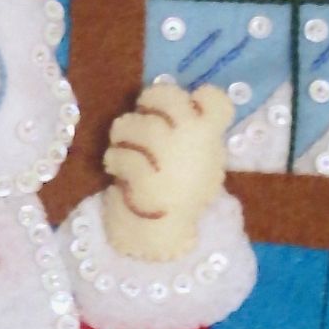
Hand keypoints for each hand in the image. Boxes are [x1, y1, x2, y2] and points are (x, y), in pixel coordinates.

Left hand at [101, 82, 233, 261]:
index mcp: (209, 137)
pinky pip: (119, 153)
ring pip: (132, 122)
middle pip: (165, 94)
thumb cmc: (179, 196)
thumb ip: (189, 136)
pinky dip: (114, 161)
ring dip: (122, 135)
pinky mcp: (141, 174)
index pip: (214, 99)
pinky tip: (118, 174)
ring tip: (123, 150)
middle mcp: (190, 137)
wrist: (163, 234)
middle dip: (147, 103)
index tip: (185, 108)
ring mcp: (166, 153)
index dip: (195, 97)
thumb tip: (167, 113)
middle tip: (143, 120)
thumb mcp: (197, 164)